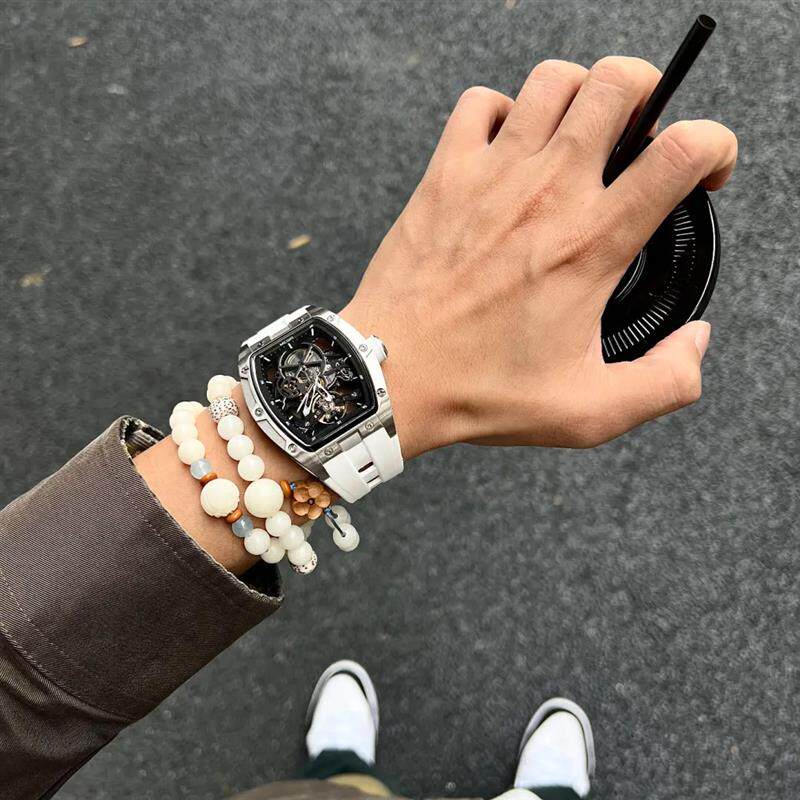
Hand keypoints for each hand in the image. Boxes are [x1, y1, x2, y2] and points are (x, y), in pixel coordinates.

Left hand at [340, 57, 736, 458]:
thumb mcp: (589, 411)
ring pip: (553, 80)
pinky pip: (480, 103)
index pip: (682, 151)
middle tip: (639, 136)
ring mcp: (491, 176)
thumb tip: (698, 341)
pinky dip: (503, 111)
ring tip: (578, 137)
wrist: (391, 377)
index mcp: (592, 244)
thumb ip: (665, 382)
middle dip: (648, 95)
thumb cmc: (481, 393)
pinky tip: (508, 149)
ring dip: (580, 96)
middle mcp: (547, 194)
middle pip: (620, 84)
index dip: (714, 147)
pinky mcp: (444, 174)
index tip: (701, 175)